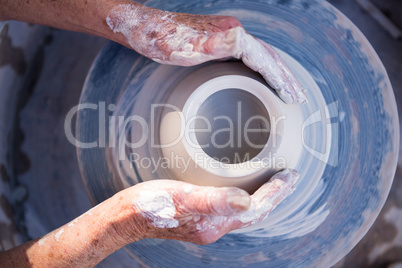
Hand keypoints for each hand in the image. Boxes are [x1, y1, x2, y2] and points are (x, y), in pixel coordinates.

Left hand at [106, 4, 306, 103]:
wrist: (144, 28)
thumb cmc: (159, 39)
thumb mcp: (183, 46)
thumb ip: (212, 43)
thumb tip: (242, 38)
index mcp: (229, 34)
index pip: (264, 58)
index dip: (280, 78)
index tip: (293, 96)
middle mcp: (233, 32)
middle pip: (269, 56)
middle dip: (286, 77)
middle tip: (300, 98)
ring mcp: (228, 36)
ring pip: (262, 56)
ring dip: (278, 74)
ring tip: (289, 91)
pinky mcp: (221, 42)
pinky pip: (251, 58)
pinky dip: (263, 70)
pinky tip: (264, 80)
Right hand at [113, 169, 299, 244]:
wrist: (125, 217)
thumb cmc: (149, 205)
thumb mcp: (181, 198)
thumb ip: (213, 201)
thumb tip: (247, 203)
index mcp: (215, 224)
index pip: (256, 210)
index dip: (276, 193)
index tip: (291, 175)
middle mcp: (214, 227)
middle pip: (254, 213)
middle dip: (274, 196)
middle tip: (289, 177)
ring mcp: (206, 223)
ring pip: (243, 211)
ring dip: (261, 196)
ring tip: (273, 181)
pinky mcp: (198, 217)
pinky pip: (229, 208)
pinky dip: (243, 196)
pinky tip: (241, 186)